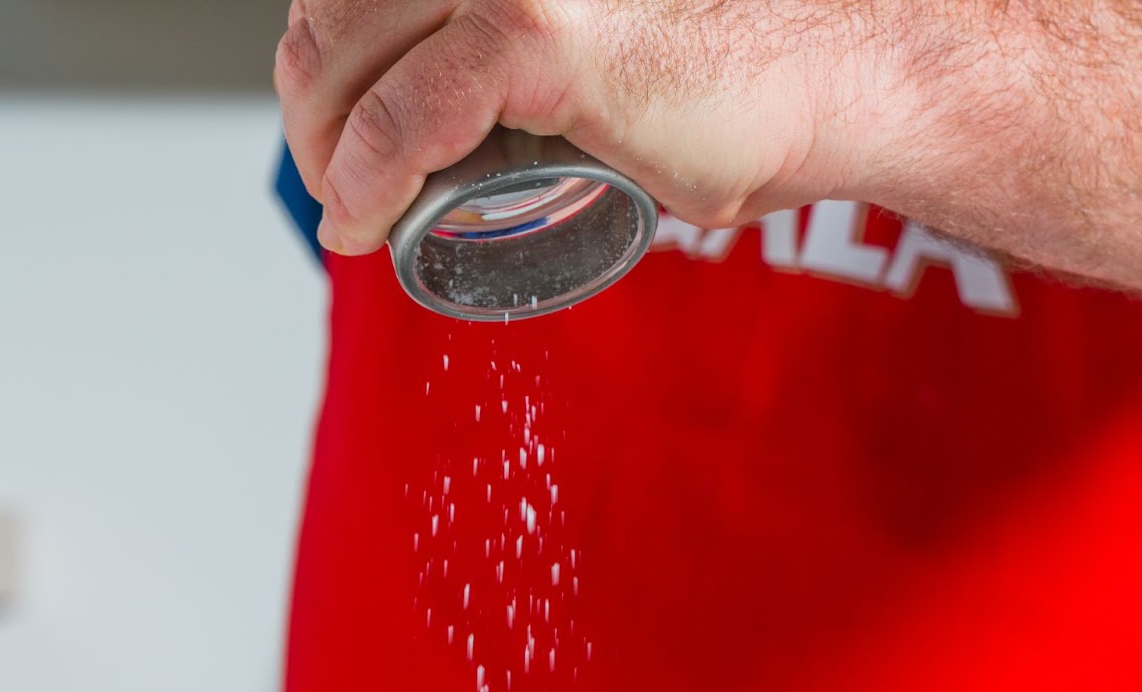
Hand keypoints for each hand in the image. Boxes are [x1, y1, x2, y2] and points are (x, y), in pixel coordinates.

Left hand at [273, 0, 911, 254]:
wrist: (833, 76)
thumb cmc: (731, 68)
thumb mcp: (588, 34)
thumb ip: (518, 52)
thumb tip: (458, 106)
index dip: (320, 60)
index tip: (331, 131)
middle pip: (330, 11)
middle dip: (309, 109)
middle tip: (335, 182)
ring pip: (347, 61)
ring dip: (323, 150)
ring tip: (348, 209)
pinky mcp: (536, 35)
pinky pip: (405, 118)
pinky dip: (363, 180)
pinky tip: (360, 221)